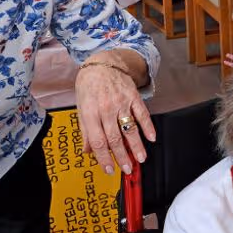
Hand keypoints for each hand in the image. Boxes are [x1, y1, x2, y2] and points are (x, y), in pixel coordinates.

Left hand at [75, 54, 155, 174]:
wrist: (102, 63)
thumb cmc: (89, 86)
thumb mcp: (81, 108)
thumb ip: (85, 130)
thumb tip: (88, 151)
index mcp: (91, 113)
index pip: (98, 141)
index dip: (103, 158)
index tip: (109, 169)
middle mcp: (106, 108)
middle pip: (115, 138)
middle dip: (122, 156)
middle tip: (127, 169)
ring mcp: (121, 102)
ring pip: (130, 129)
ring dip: (137, 146)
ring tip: (141, 158)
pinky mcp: (133, 97)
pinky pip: (142, 114)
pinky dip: (148, 127)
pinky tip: (151, 138)